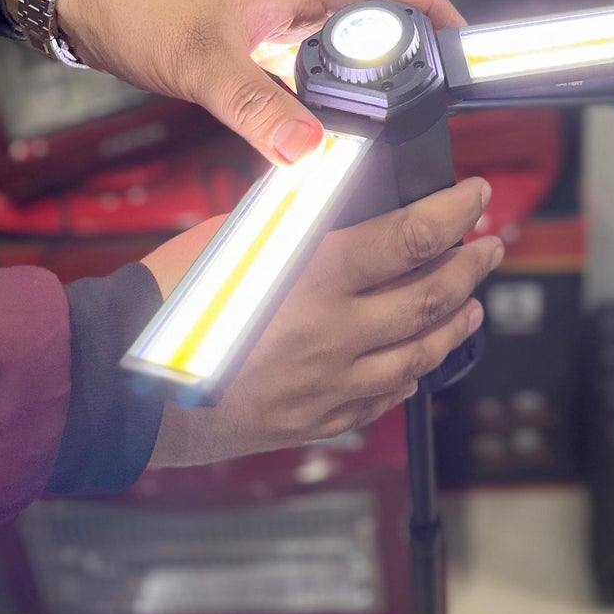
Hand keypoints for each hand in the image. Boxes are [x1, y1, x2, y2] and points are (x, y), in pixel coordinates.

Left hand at [2, 0, 463, 166]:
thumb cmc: (141, 2)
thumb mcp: (204, 63)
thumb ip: (257, 109)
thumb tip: (311, 153)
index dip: (431, 6)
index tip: (463, 39)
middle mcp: (292, 4)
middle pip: (370, 24)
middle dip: (404, 57)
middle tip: (430, 99)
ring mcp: (270, 26)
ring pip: (334, 54)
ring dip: (358, 84)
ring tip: (381, 126)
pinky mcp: (246, 47)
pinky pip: (299, 75)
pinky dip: (315, 102)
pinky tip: (311, 133)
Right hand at [143, 178, 501, 464]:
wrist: (123, 382)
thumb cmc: (167, 300)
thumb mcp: (236, 237)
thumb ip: (295, 224)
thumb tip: (333, 198)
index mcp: (317, 277)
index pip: (412, 238)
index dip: (455, 214)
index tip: (477, 195)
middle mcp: (334, 333)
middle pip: (430, 297)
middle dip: (471, 267)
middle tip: (490, 245)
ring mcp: (329, 384)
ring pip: (418, 353)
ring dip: (454, 322)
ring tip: (471, 303)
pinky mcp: (315, 418)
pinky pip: (382, 397)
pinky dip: (409, 372)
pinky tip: (419, 359)